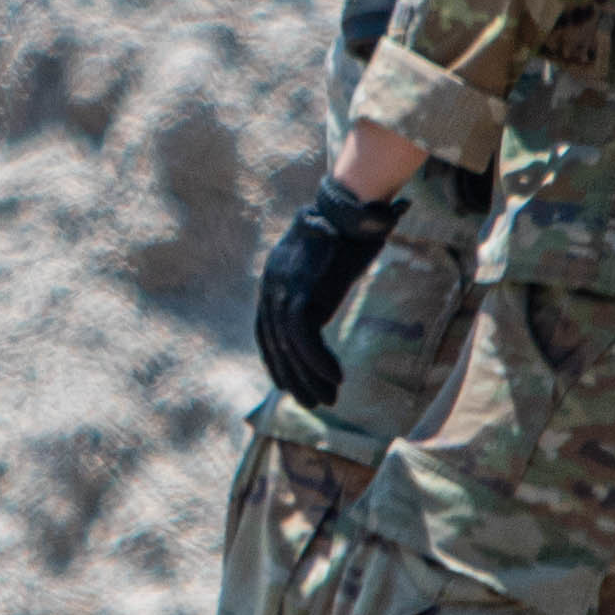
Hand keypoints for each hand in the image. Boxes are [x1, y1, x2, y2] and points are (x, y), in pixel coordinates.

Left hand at [253, 177, 410, 413]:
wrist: (350, 212)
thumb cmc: (345, 235)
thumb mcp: (323, 264)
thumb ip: (315, 285)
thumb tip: (320, 304)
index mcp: (272, 281)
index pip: (265, 332)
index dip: (275, 361)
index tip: (286, 384)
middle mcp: (271, 287)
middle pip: (275, 345)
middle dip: (294, 378)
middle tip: (313, 403)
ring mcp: (282, 290)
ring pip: (289, 348)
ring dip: (309, 378)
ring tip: (327, 400)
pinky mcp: (300, 293)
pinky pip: (303, 340)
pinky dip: (318, 362)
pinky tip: (336, 378)